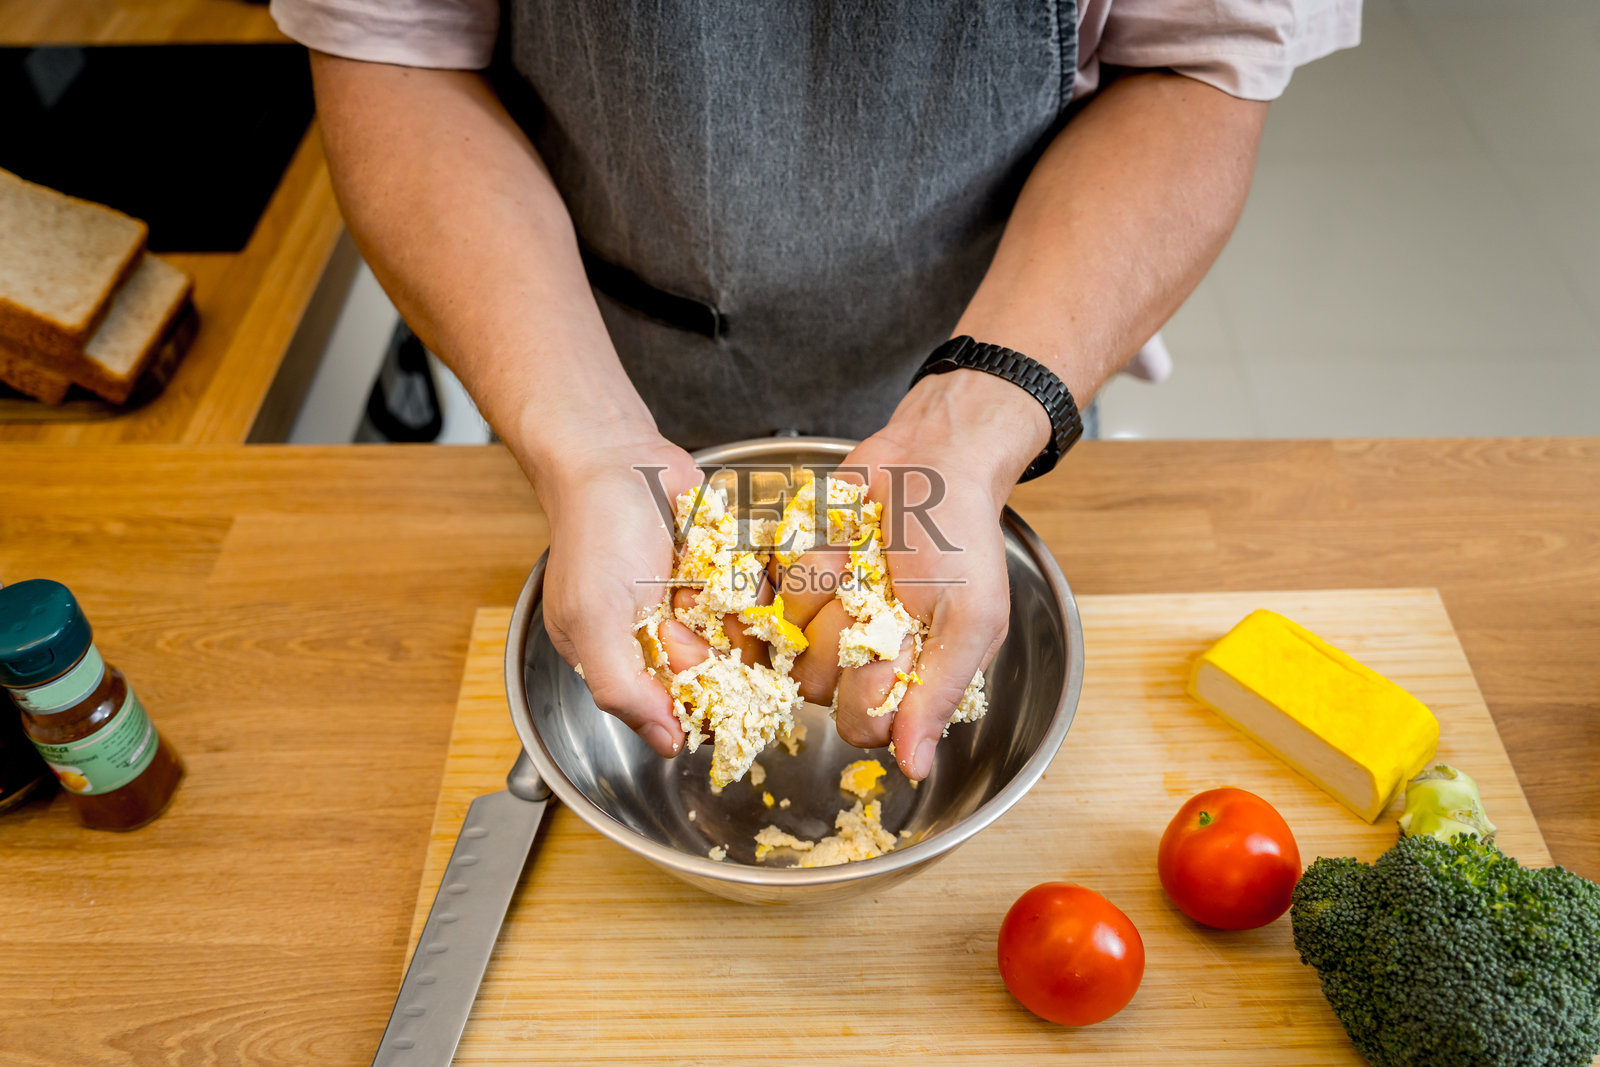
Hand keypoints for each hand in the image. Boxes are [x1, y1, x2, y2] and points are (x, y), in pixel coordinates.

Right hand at [535, 436, 776, 756]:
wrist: (614, 456)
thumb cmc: (592, 535)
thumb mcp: (591, 621)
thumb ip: (621, 688)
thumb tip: (665, 746)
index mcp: (628, 664)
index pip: (685, 708)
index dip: (701, 686)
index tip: (689, 645)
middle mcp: (669, 641)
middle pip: (728, 672)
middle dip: (715, 635)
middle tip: (680, 596)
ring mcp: (702, 606)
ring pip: (753, 633)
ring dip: (735, 601)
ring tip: (691, 566)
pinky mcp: (729, 573)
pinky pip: (763, 592)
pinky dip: (750, 572)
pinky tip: (718, 546)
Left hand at [783, 369, 1049, 778]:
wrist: (930, 460)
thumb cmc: (961, 537)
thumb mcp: (971, 617)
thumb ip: (941, 694)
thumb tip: (916, 768)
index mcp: (906, 679)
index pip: (864, 726)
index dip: (872, 687)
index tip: (898, 641)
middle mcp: (858, 659)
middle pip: (819, 688)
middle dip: (846, 633)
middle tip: (883, 588)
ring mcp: (821, 620)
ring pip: (791, 639)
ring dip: (825, 590)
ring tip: (862, 555)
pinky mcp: (792, 580)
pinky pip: (772, 590)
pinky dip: (801, 559)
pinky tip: (836, 537)